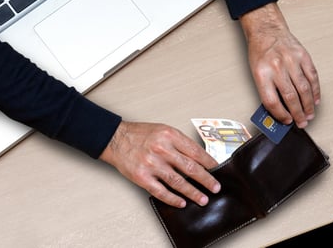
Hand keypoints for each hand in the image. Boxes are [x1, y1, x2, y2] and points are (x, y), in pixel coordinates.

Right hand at [99, 121, 220, 207]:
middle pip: (191, 168)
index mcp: (169, 135)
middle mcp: (162, 149)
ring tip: (203, 199)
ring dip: (193, 192)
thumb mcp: (163, 130)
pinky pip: (161, 191)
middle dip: (206, 180)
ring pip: (178, 182)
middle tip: (215, 187)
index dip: (209, 162)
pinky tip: (181, 202)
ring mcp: (151, 164)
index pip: (195, 151)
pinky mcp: (142, 177)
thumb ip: (179, 143)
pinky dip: (173, 199)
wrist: (116, 139)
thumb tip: (198, 158)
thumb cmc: (139, 134)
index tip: (217, 169)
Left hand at [240, 2, 319, 127]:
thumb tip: (280, 111)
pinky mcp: (303, 56)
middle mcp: (277, 67)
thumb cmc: (260, 52)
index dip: (280, 115)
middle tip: (302, 122)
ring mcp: (291, 61)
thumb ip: (267, 90)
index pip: (272, 101)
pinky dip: (315, 91)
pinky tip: (315, 100)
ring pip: (304, 89)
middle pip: (290, 97)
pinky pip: (312, 77)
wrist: (267, 30)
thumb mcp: (256, 72)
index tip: (286, 121)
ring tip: (309, 114)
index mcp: (262, 73)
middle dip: (298, 114)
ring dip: (308, 106)